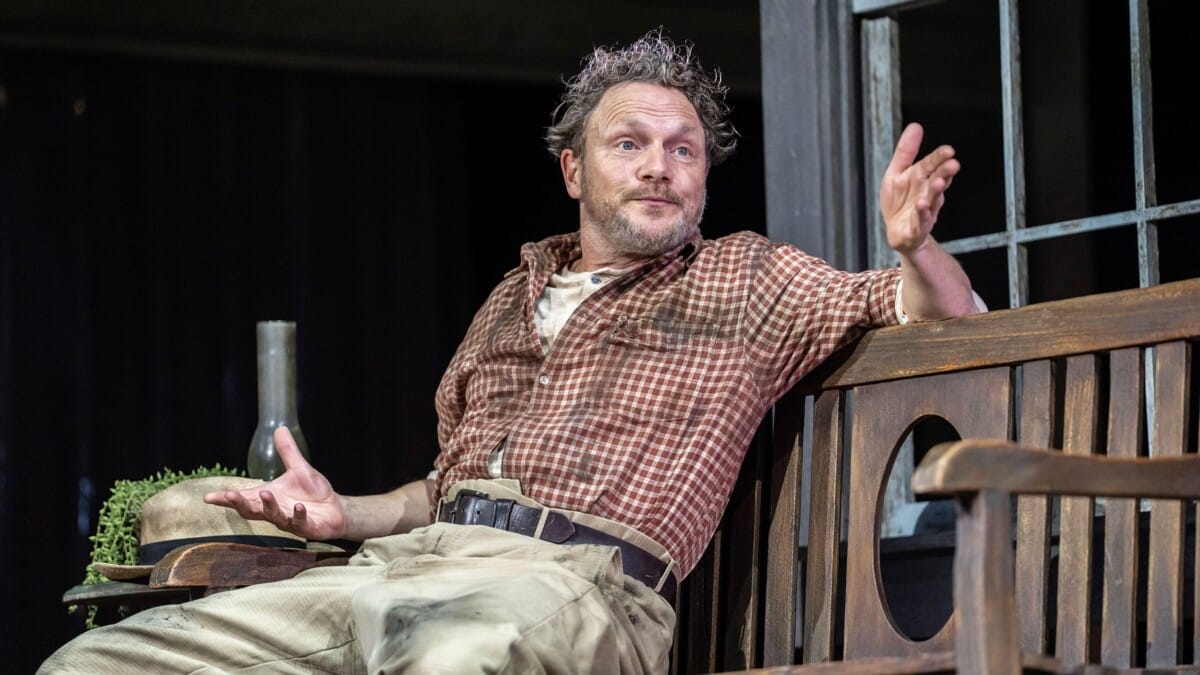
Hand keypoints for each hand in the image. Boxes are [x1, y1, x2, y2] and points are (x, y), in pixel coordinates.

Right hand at [203, 426, 347, 540]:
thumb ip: (287, 452)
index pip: (244, 498)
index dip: (225, 499)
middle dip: (240, 503)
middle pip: (251, 510)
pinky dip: (297, 515)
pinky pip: (299, 523)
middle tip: (230, 496)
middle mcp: (274, 510)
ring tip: (266, 493)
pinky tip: (298, 507)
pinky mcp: (306, 527)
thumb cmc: (313, 492)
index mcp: (268, 497)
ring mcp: (289, 521)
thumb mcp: (299, 469)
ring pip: (273, 516)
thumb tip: (279, 428)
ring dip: (268, 506)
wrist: (336, 509)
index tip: (208, 498)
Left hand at [880, 122, 959, 254]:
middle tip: (953, 164)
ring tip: (939, 183)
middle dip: (945, 173)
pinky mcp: (917, 227)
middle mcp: (926, 193)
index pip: (933, 165)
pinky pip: (921, 220)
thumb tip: (916, 126)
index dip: (940, 157)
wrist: (898, 232)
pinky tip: (922, 205)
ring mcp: (924, 211)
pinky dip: (922, 213)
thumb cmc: (899, 201)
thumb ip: (906, 151)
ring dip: (936, 192)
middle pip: (938, 181)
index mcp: (922, 178)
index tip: (948, 150)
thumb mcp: (896, 173)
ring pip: (933, 200)